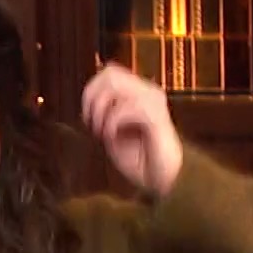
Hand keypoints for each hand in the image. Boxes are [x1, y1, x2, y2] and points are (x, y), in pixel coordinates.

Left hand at [81, 64, 184, 196]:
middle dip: (92, 96)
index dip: (91, 90)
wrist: (164, 181)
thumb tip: (89, 96)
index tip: (88, 118)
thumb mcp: (113, 131)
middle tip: (92, 122)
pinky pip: (124, 107)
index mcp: (141, 94)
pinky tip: (109, 136)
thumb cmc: (141, 160)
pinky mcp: (156, 116)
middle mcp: (149, 92)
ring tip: (100, 130)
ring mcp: (154, 102)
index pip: (110, 72)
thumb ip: (104, 111)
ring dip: (100, 109)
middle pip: (110, 73)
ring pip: (115, 84)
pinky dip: (110, 122)